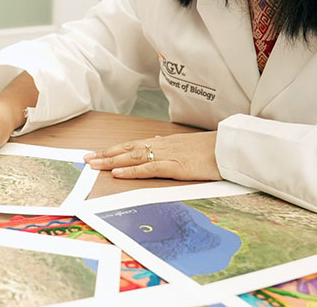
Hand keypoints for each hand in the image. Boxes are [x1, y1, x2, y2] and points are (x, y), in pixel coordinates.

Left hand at [84, 131, 219, 180]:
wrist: (229, 147)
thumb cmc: (211, 148)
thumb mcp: (186, 146)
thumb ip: (170, 145)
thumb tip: (155, 142)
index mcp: (164, 143)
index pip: (133, 145)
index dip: (114, 149)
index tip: (98, 152)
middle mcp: (161, 146)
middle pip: (128, 149)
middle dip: (106, 154)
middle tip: (87, 159)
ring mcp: (167, 156)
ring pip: (133, 157)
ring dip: (112, 161)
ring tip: (95, 164)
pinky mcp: (175, 167)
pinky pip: (149, 168)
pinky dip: (132, 171)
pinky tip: (118, 173)